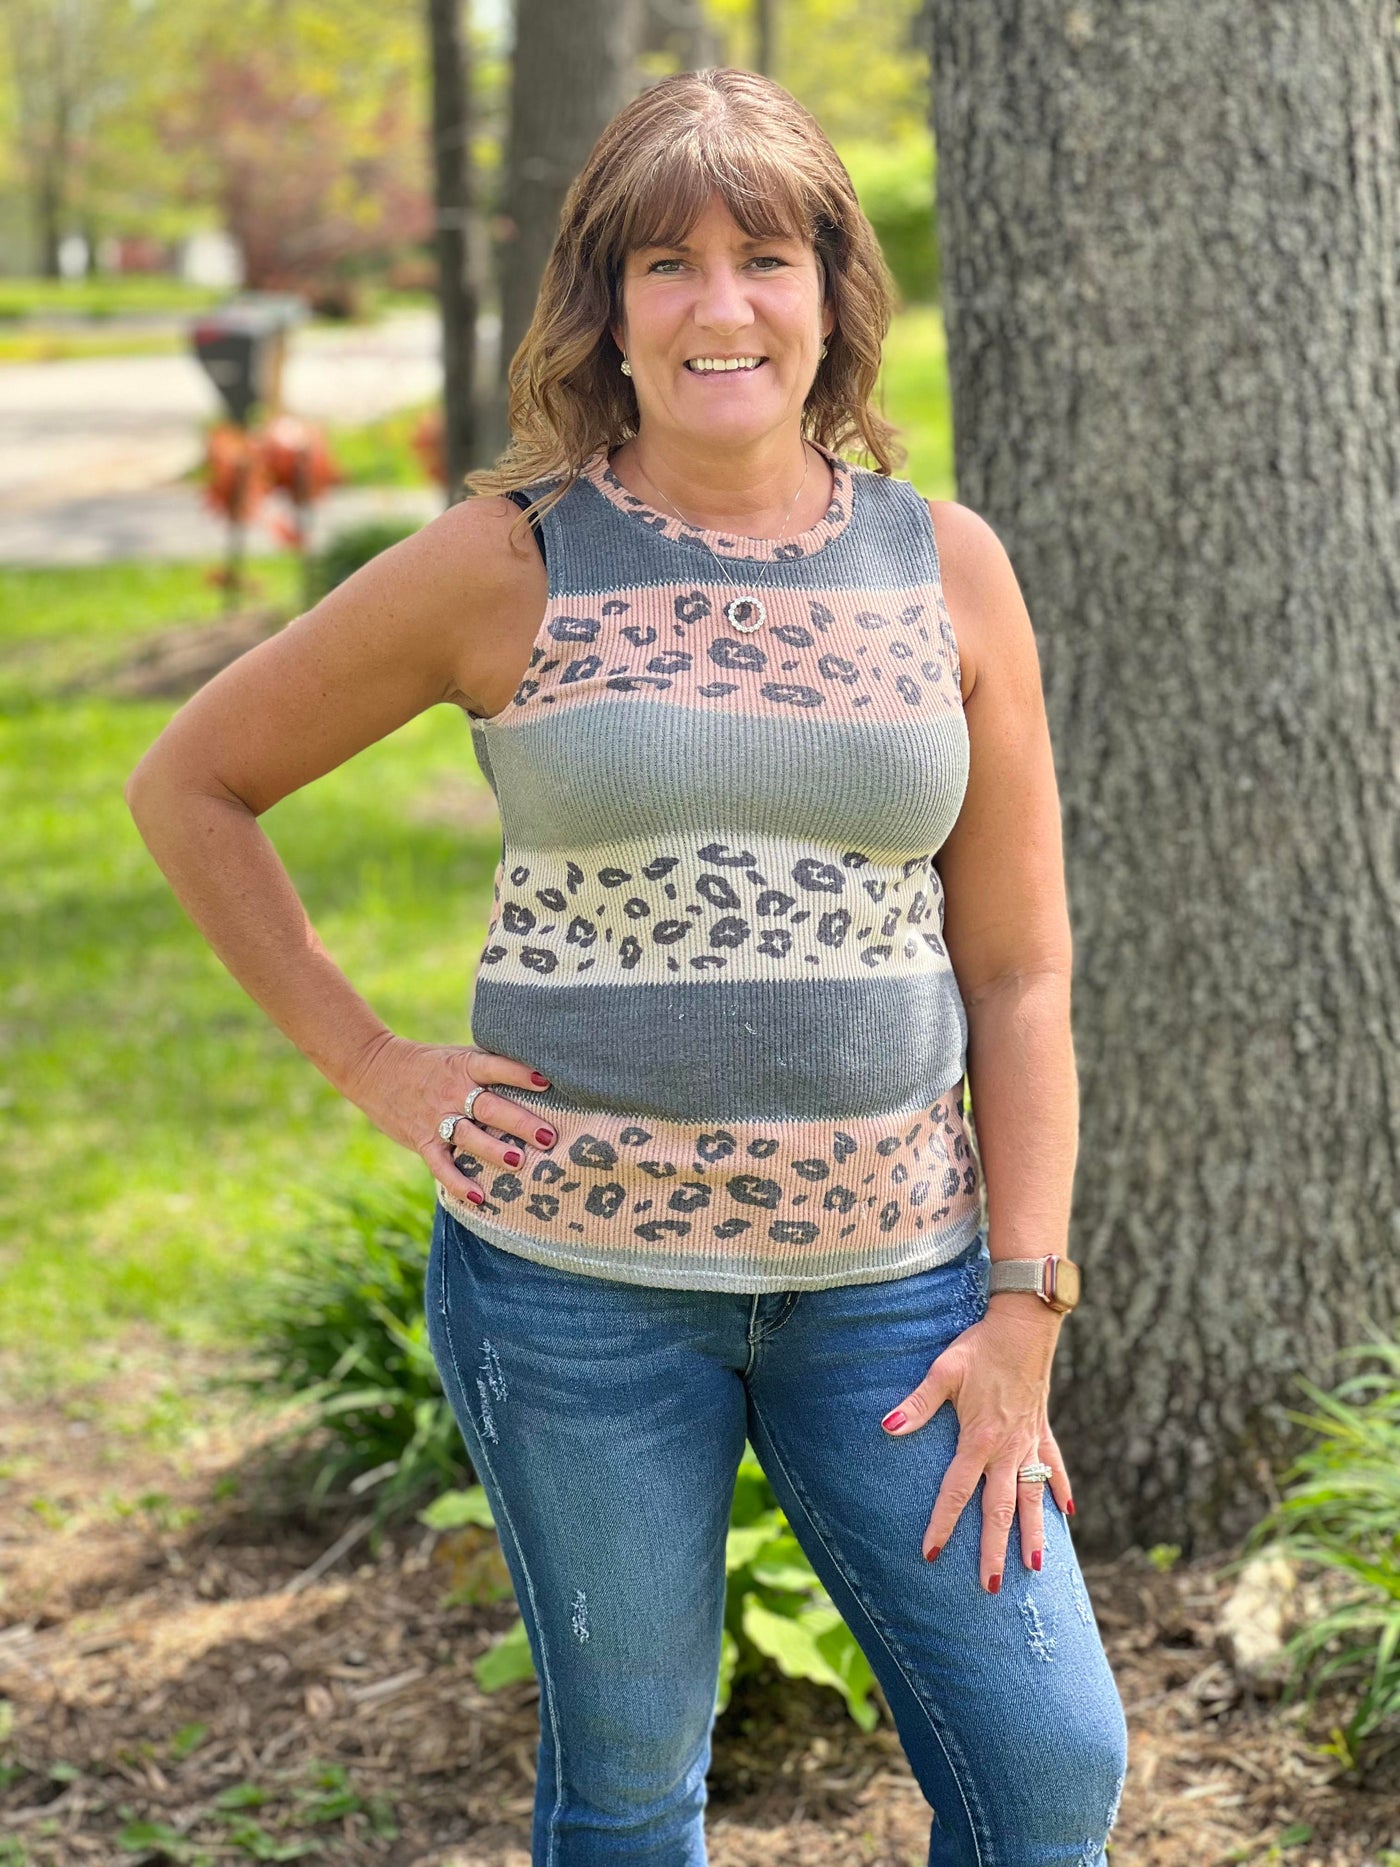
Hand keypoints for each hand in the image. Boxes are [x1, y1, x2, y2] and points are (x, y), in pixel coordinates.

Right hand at [345, 1033, 555, 1207]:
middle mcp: (453, 1092)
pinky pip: (442, 1165)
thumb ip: (490, 1066)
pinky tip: (479, 1198)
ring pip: (469, 1136)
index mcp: (464, 1066)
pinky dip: (458, 1183)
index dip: (519, 1074)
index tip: (545, 1082)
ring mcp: (437, 1118)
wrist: (376, 1070)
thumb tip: (540, 1075)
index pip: (495, 1068)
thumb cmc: (430, 1063)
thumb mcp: (458, 1055)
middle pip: (489, 1107)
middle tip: (547, 1136)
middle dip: (519, 1122)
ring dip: (494, 1151)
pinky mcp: (422, 1140)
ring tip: (519, 1162)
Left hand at [880, 1302, 1071, 1589]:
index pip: (956, 1491)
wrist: (1025, 1325)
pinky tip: (1068, 1514)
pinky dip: (1060, 1490)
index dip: (942, 1523)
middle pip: (999, 1509)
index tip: (931, 1554)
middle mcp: (1008, 1449)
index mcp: (980, 1439)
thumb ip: (918, 1403)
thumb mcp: (943, 1370)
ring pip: (1033, 1497)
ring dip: (1034, 1533)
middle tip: (990, 1587)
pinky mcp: (1043, 1430)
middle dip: (994, 1550)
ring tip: (1035, 1568)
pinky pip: (1054, 1467)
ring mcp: (1030, 1442)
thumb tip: (888, 1427)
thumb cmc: (980, 1347)